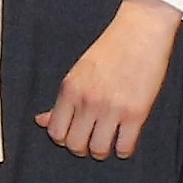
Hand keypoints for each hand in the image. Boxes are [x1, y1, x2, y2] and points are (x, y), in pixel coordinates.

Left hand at [40, 0, 180, 159]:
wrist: (141, 31)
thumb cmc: (111, 49)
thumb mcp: (78, 72)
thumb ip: (62, 100)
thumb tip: (41, 120)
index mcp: (70, 89)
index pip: (56, 132)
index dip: (64, 138)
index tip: (74, 134)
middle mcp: (88, 101)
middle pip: (75, 145)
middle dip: (82, 148)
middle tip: (90, 140)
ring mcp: (112, 108)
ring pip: (98, 150)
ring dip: (102, 150)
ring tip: (107, 141)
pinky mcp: (136, 113)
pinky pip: (124, 147)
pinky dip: (123, 149)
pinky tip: (124, 140)